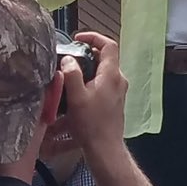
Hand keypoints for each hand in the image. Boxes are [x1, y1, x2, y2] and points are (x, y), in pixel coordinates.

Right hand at [46, 32, 126, 156]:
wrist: (105, 149)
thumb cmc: (91, 124)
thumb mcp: (76, 97)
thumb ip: (71, 75)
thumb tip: (68, 59)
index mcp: (112, 75)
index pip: (109, 45)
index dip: (94, 37)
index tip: (77, 38)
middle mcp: (118, 80)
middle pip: (105, 57)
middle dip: (86, 53)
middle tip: (69, 56)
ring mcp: (118, 91)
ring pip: (103, 71)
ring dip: (87, 68)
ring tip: (69, 73)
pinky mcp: (114, 101)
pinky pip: (103, 83)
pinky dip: (90, 80)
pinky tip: (75, 91)